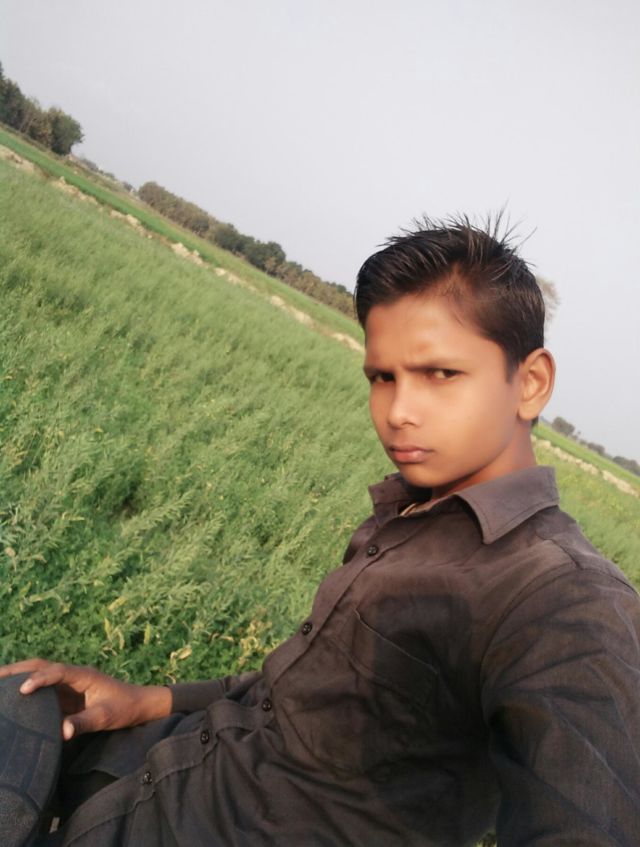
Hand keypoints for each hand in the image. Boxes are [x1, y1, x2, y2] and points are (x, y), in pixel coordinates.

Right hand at [0, 658, 171, 739]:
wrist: (138, 705)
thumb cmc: (124, 708)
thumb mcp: (106, 717)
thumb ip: (84, 723)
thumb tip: (61, 732)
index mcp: (83, 676)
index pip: (57, 672)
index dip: (39, 679)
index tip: (22, 690)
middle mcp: (72, 676)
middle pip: (41, 666)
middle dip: (18, 670)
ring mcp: (68, 684)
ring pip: (39, 675)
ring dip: (18, 677)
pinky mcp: (65, 695)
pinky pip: (42, 691)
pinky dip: (26, 691)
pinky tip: (10, 699)